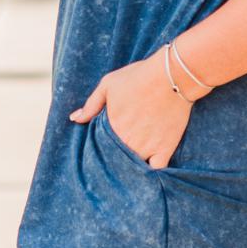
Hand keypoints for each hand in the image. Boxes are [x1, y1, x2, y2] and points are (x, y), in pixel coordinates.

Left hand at [69, 48, 193, 167]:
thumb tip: (75, 119)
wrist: (171, 76)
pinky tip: (150, 168)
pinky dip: (153, 171)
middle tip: (119, 155)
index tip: (105, 148)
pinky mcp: (165, 148)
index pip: (100, 149)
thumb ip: (91, 104)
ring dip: (132, 166)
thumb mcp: (108, 85)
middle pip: (117, 160)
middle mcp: (127, 141)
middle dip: (115, 159)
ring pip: (134, 166)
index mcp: (111, 128)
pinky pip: (157, 170)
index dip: (102, 150)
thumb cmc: (138, 77)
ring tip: (132, 163)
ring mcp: (146, 147)